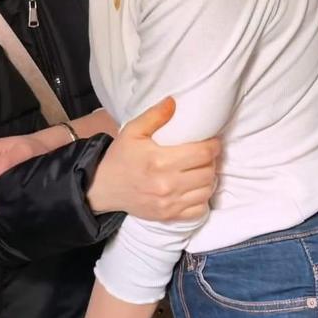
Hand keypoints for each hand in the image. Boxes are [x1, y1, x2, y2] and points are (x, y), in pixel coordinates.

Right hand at [87, 97, 220, 220]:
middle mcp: (167, 184)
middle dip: (212, 161)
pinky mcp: (168, 216)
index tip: (213, 141)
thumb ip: (155, 115)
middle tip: (206, 154)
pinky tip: (196, 188)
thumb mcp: (132, 131)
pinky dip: (202, 199)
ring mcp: (169, 203)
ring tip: (202, 169)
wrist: (103, 187)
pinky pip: (199, 210)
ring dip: (209, 179)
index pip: (202, 154)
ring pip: (207, 191)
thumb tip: (174, 101)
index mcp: (160, 160)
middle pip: (208, 172)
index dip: (214, 146)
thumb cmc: (120, 157)